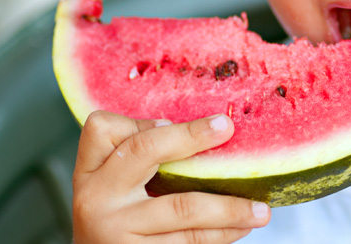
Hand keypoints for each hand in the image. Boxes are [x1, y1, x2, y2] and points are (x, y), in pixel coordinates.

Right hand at [72, 111, 270, 243]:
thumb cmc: (115, 215)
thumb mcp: (110, 184)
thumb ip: (138, 155)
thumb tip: (207, 130)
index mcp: (90, 173)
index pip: (106, 129)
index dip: (144, 119)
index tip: (180, 118)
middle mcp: (96, 199)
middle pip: (146, 152)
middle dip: (191, 136)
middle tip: (227, 127)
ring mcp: (114, 232)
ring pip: (182, 207)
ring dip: (229, 207)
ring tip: (260, 208)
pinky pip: (187, 242)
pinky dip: (220, 234)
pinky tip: (240, 228)